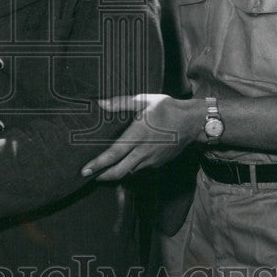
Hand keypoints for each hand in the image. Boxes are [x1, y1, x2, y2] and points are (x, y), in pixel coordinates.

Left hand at [80, 94, 200, 180]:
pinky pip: (140, 169)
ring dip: (115, 173)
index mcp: (137, 135)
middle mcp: (143, 151)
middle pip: (119, 171)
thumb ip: (121, 103)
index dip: (98, 164)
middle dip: (102, 176)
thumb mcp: (144, 100)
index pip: (114, 154)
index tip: (84, 171)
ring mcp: (151, 159)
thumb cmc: (167, 109)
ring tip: (103, 171)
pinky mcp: (158, 162)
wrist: (192, 122)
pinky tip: (124, 164)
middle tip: (89, 176)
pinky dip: (129, 169)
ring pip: (129, 172)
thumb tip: (101, 103)